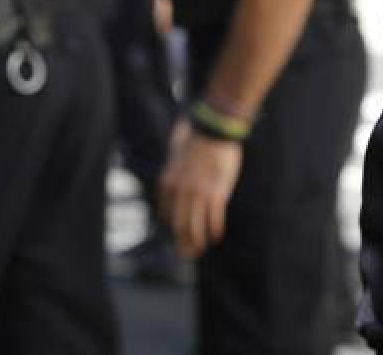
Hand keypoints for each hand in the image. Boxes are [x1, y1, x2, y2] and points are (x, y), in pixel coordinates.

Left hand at [159, 119, 243, 257]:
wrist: (213, 130)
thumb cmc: (197, 138)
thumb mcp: (177, 155)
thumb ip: (175, 168)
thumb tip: (173, 175)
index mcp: (168, 182)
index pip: (166, 213)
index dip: (172, 226)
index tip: (178, 233)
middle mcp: (180, 192)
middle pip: (179, 224)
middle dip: (182, 242)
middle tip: (186, 254)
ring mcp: (197, 194)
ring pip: (195, 226)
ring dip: (197, 241)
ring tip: (200, 250)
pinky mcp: (216, 193)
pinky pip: (214, 218)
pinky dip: (214, 230)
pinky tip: (216, 236)